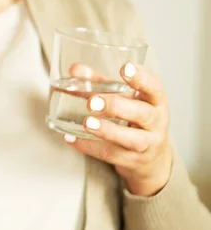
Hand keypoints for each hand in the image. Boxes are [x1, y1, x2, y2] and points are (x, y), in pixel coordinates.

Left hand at [64, 63, 172, 196]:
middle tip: (92, 101)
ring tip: (86, 123)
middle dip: (116, 106)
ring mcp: (148, 144)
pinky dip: (90, 147)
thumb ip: (99, 82)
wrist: (150, 157)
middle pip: (142, 114)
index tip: (124, 68)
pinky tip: (73, 138)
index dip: (141, 78)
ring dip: (107, 130)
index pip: (154, 87)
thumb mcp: (123, 98)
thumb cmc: (133, 118)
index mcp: (156, 101)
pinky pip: (112, 154)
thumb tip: (74, 69)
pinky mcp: (134, 161)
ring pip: (132, 139)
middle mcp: (156, 122)